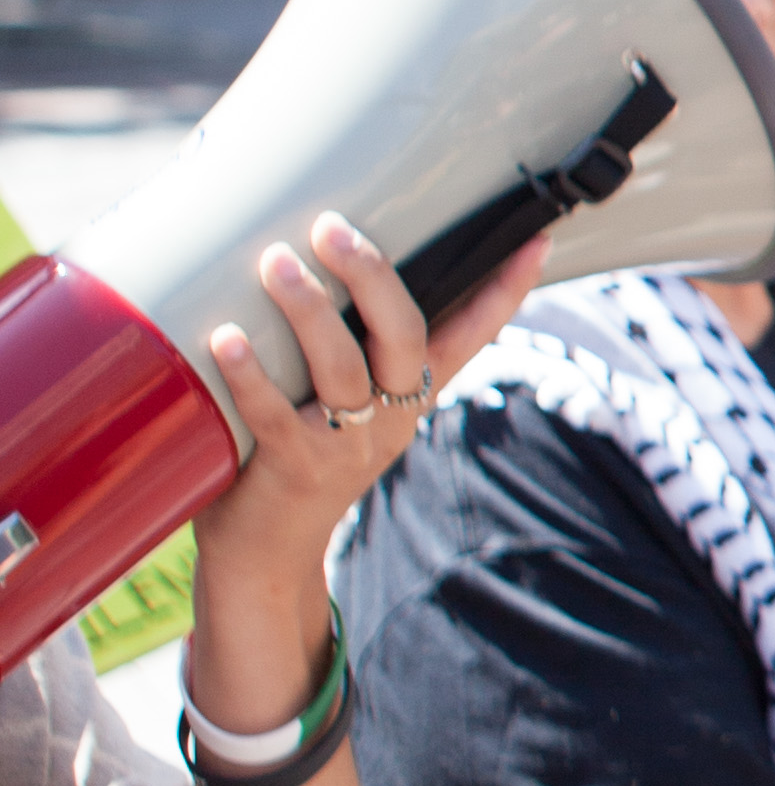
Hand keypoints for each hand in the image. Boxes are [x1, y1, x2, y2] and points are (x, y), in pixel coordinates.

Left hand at [184, 212, 548, 727]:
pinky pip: (274, 412)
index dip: (505, 292)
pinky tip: (227, 337)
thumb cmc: (296, 460)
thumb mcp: (340, 406)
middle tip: (331, 228)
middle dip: (372, 275)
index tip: (535, 242)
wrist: (268, 557)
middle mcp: (390, 419)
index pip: (470, 335)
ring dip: (309, 309)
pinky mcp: (294, 468)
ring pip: (343, 368)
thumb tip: (303, 257)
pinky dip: (250, 372)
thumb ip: (339, 346)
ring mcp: (345, 446)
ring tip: (277, 262)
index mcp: (410, 396)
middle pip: (403, 336)